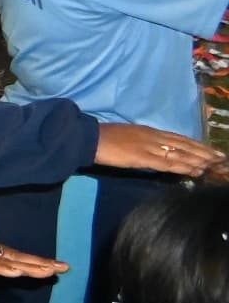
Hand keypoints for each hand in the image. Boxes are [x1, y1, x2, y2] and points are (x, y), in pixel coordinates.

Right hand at [0, 215, 67, 280]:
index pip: (13, 254)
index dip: (33, 260)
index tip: (53, 264)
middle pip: (17, 256)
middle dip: (41, 262)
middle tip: (65, 268)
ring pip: (8, 260)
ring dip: (29, 265)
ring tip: (50, 270)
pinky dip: (3, 268)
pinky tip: (16, 272)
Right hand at [93, 121, 228, 178]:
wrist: (87, 138)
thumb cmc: (103, 138)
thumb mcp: (128, 136)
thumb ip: (143, 143)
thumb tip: (155, 151)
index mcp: (149, 131)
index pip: (179, 138)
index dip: (196, 145)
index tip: (211, 151)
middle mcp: (153, 137)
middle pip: (185, 145)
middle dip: (204, 153)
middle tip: (222, 159)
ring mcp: (149, 146)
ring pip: (181, 154)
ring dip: (200, 161)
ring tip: (216, 166)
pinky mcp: (143, 157)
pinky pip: (168, 163)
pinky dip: (184, 167)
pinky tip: (196, 171)